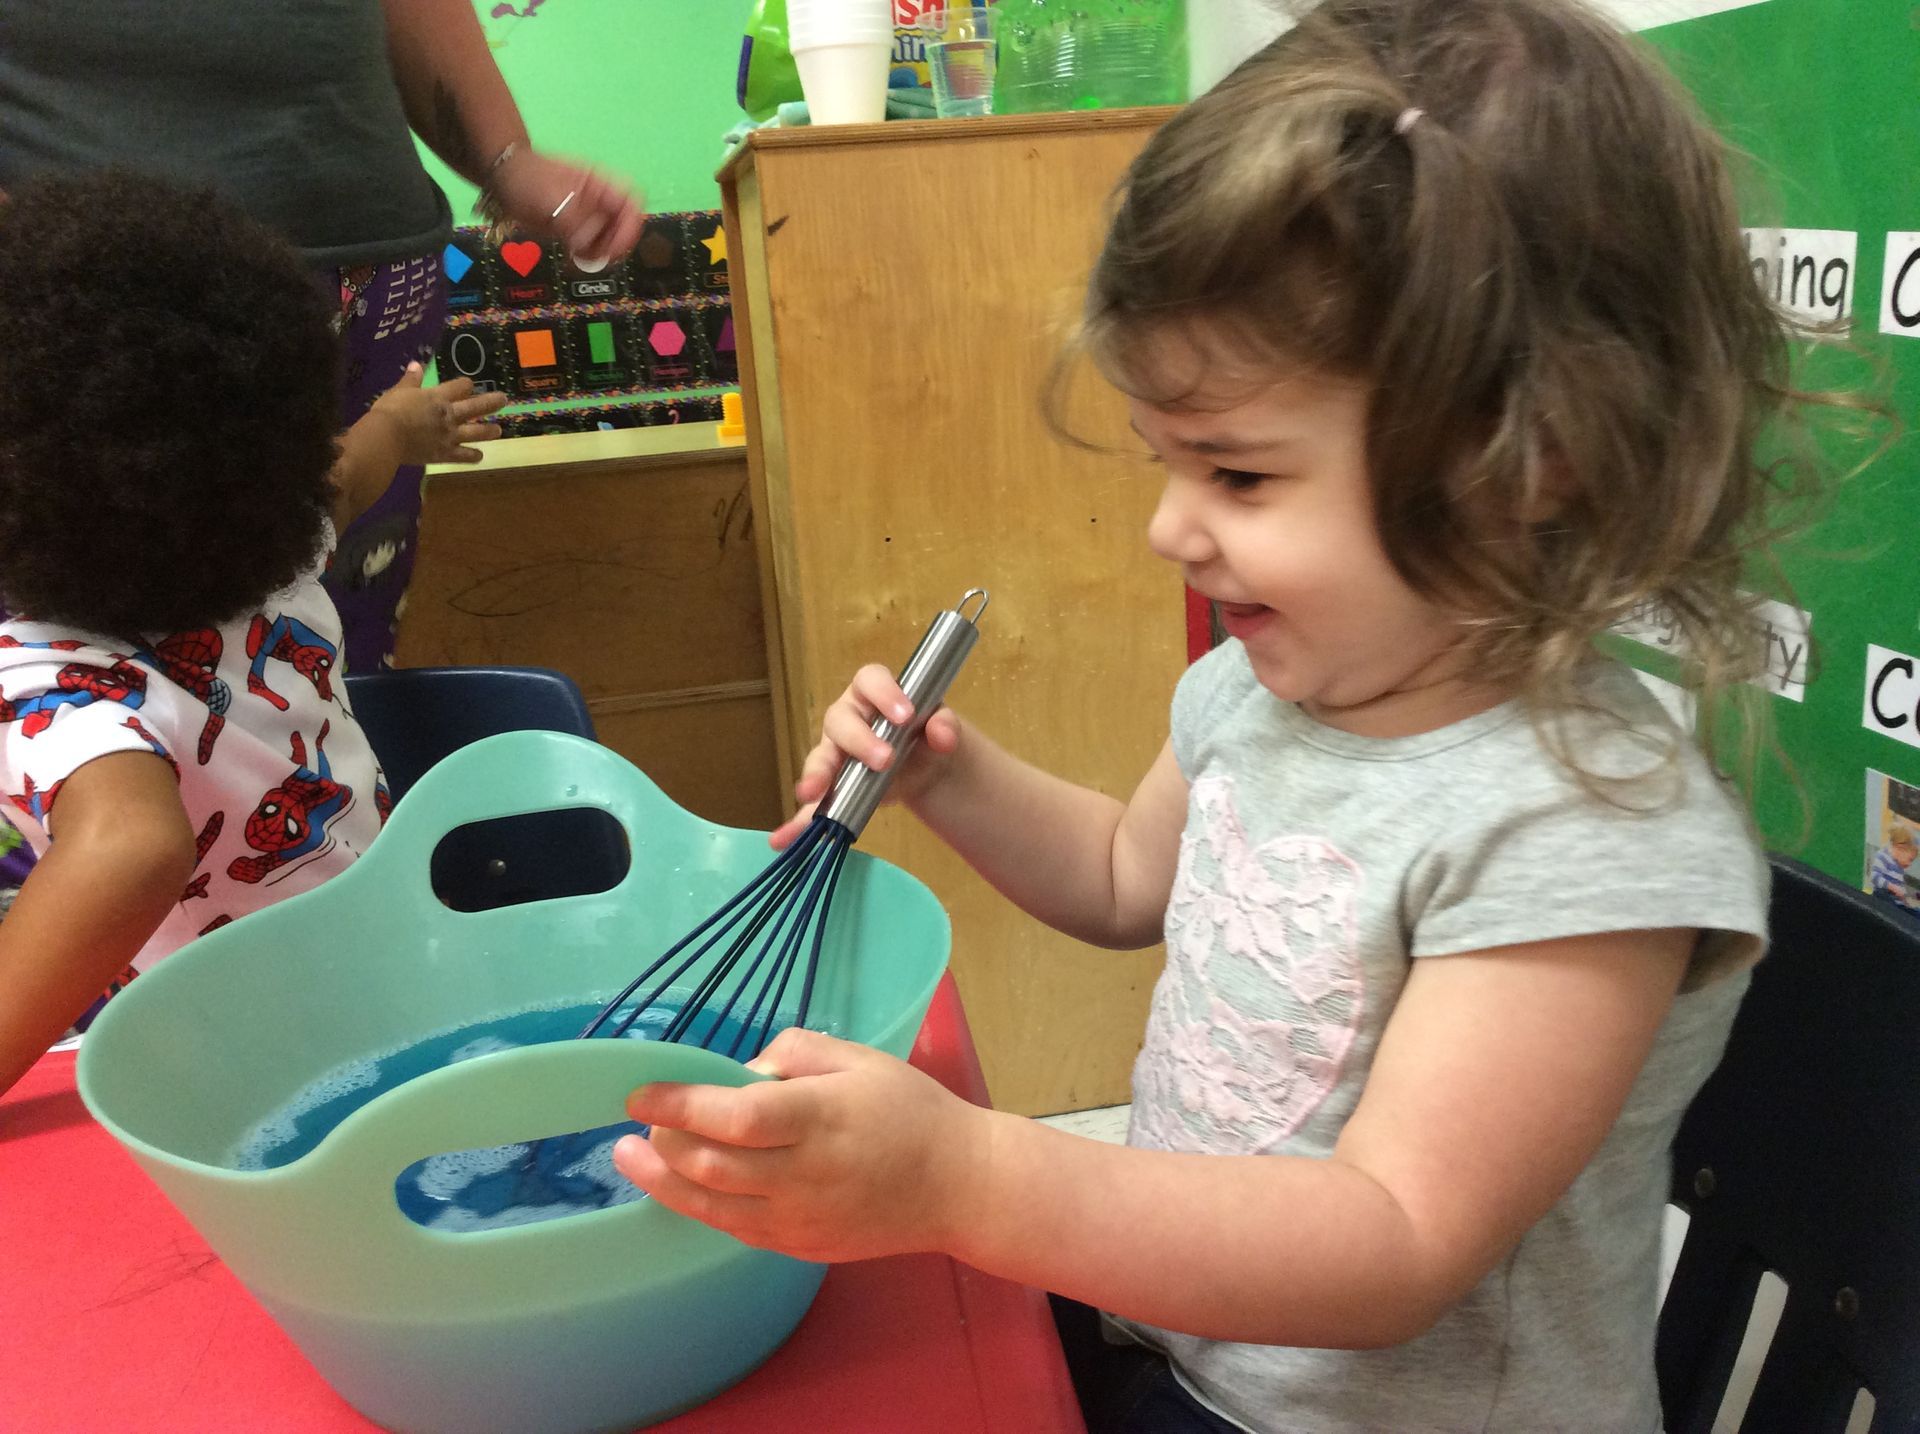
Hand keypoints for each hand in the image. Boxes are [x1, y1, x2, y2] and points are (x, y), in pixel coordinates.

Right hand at [367, 364, 506, 465]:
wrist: (386, 436)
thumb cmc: (390, 410)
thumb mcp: (399, 390)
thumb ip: (411, 379)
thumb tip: (416, 364)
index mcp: (439, 397)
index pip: (461, 387)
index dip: (466, 385)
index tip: (469, 385)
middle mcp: (449, 415)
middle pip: (476, 407)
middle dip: (492, 402)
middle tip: (504, 400)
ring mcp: (450, 435)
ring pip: (476, 432)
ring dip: (489, 431)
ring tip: (498, 430)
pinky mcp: (445, 453)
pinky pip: (464, 456)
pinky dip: (472, 456)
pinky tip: (479, 456)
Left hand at [490, 148, 644, 265]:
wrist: (501, 176)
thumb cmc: (527, 177)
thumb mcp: (551, 196)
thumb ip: (572, 220)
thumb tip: (586, 245)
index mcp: (600, 184)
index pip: (632, 202)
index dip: (630, 224)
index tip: (616, 243)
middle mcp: (599, 202)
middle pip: (624, 227)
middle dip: (614, 243)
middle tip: (596, 255)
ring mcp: (587, 218)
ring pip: (609, 241)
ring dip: (600, 254)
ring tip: (580, 257)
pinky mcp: (574, 232)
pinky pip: (589, 249)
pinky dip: (586, 259)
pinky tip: (572, 260)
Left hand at [612, 1027, 987, 1261]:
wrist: (958, 1187)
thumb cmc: (910, 1111)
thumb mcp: (860, 1059)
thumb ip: (794, 1052)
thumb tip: (738, 1073)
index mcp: (821, 1118)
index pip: (735, 1116)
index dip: (680, 1104)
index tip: (638, 1091)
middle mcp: (805, 1175)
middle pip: (713, 1165)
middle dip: (664, 1141)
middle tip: (642, 1118)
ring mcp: (799, 1220)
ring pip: (712, 1206)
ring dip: (663, 1181)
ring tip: (629, 1157)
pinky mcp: (799, 1247)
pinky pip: (735, 1229)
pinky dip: (699, 1205)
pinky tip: (679, 1184)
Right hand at [768, 665, 963, 849]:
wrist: (926, 766)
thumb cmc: (925, 734)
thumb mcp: (941, 726)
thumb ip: (944, 726)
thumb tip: (943, 736)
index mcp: (873, 693)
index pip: (870, 680)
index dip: (884, 693)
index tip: (905, 715)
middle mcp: (848, 718)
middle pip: (840, 720)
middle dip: (858, 740)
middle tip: (884, 760)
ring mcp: (835, 752)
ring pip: (820, 758)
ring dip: (817, 775)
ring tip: (814, 793)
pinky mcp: (832, 786)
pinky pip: (811, 803)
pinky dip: (798, 821)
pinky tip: (785, 837)